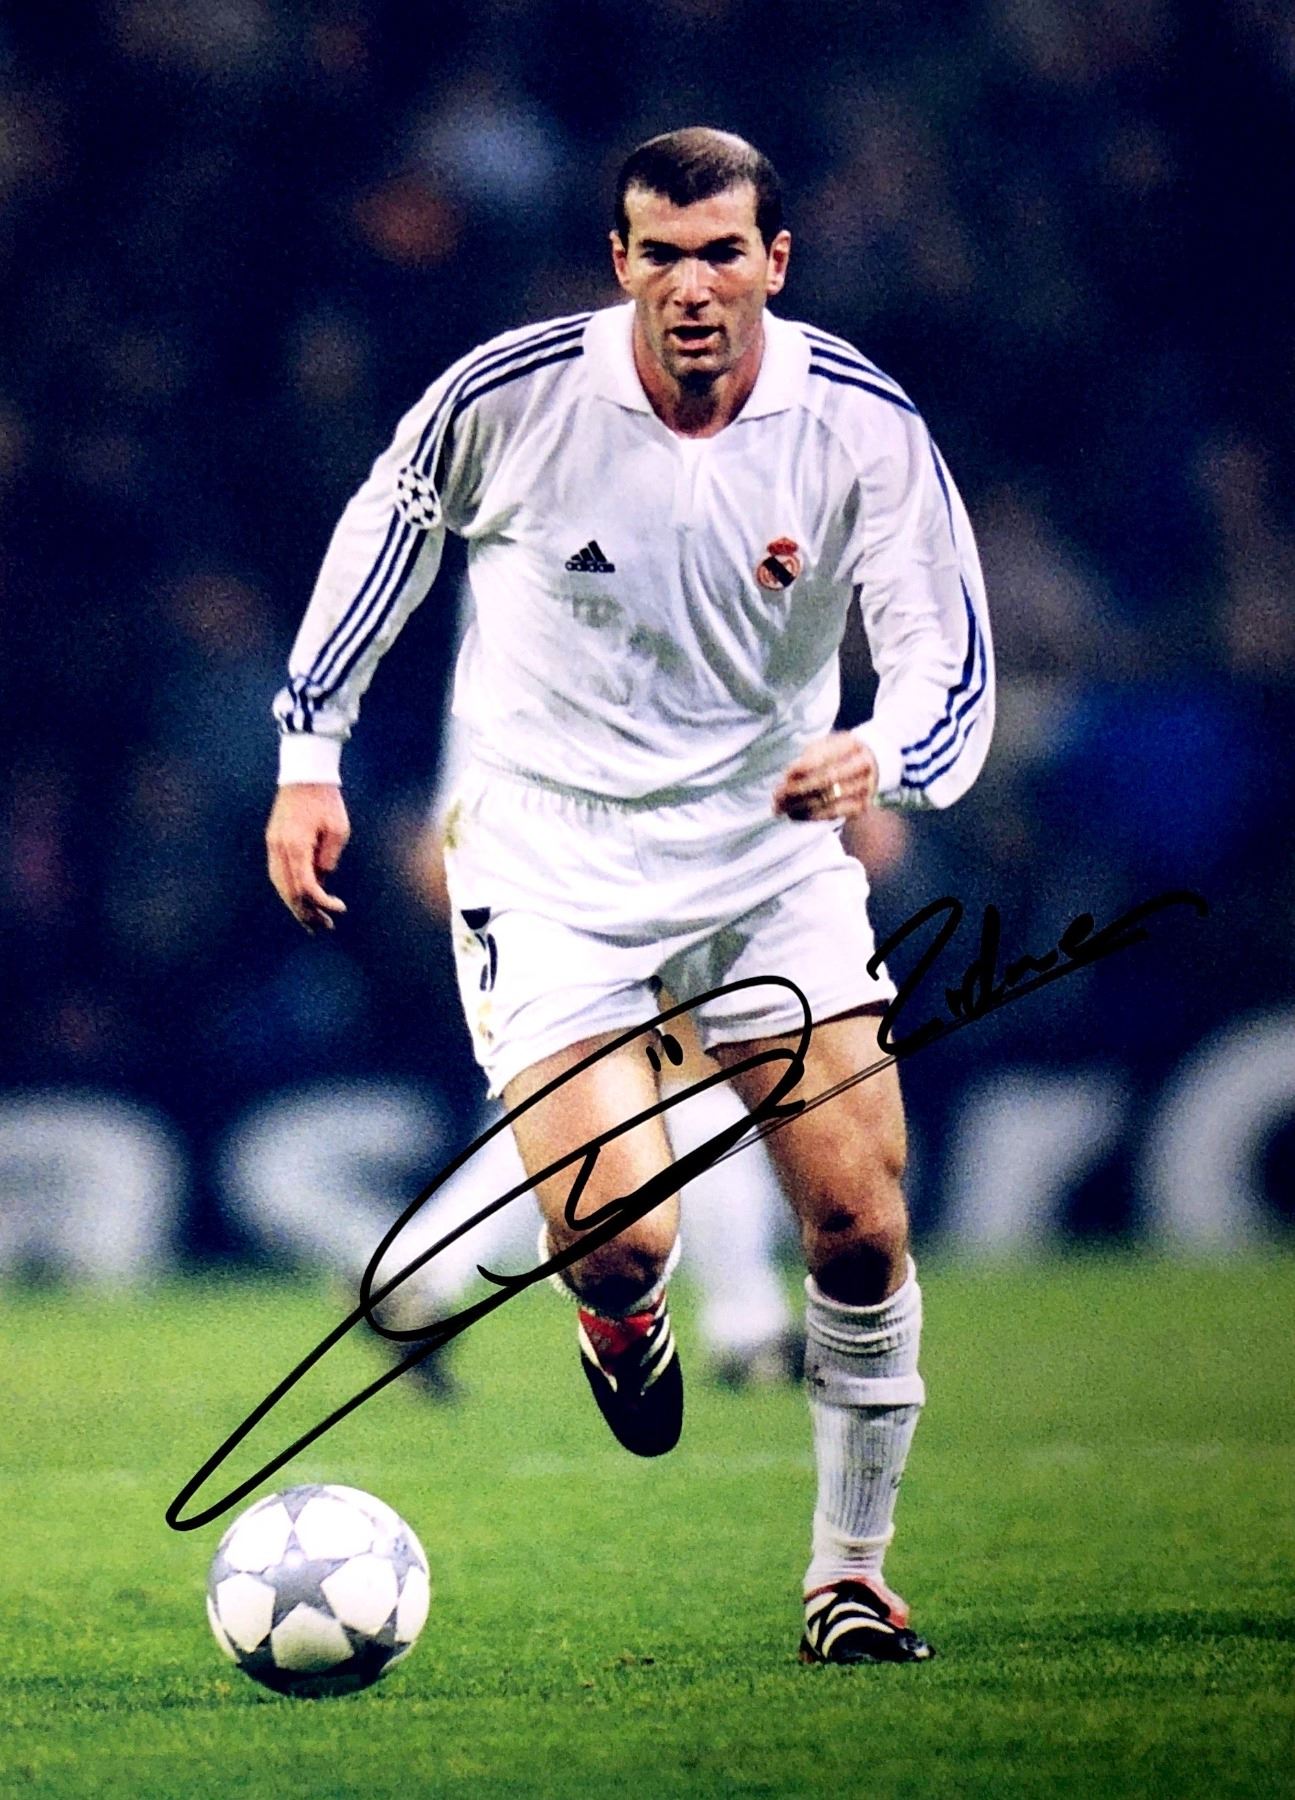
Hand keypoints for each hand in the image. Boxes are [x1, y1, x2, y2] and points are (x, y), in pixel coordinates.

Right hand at [265, 783, 350, 931]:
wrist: (304, 775)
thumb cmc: (326, 800)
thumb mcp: (338, 830)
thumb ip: (329, 858)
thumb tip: (323, 880)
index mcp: (296, 846)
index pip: (305, 886)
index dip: (321, 902)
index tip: (339, 908)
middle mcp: (279, 848)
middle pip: (288, 892)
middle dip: (307, 913)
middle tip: (324, 927)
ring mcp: (272, 845)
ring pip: (279, 885)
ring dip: (295, 905)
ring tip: (311, 922)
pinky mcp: (272, 841)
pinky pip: (277, 874)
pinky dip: (288, 890)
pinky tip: (299, 900)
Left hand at [771, 732, 877, 821]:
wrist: (868, 767)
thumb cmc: (837, 755)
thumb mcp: (824, 746)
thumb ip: (805, 760)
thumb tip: (785, 781)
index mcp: (852, 743)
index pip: (822, 758)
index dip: (801, 768)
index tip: (784, 776)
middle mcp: (863, 765)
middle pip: (825, 779)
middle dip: (797, 789)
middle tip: (776, 797)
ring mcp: (865, 787)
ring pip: (827, 798)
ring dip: (800, 805)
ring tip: (781, 808)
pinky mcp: (862, 806)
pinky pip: (833, 813)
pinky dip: (811, 816)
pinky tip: (795, 815)